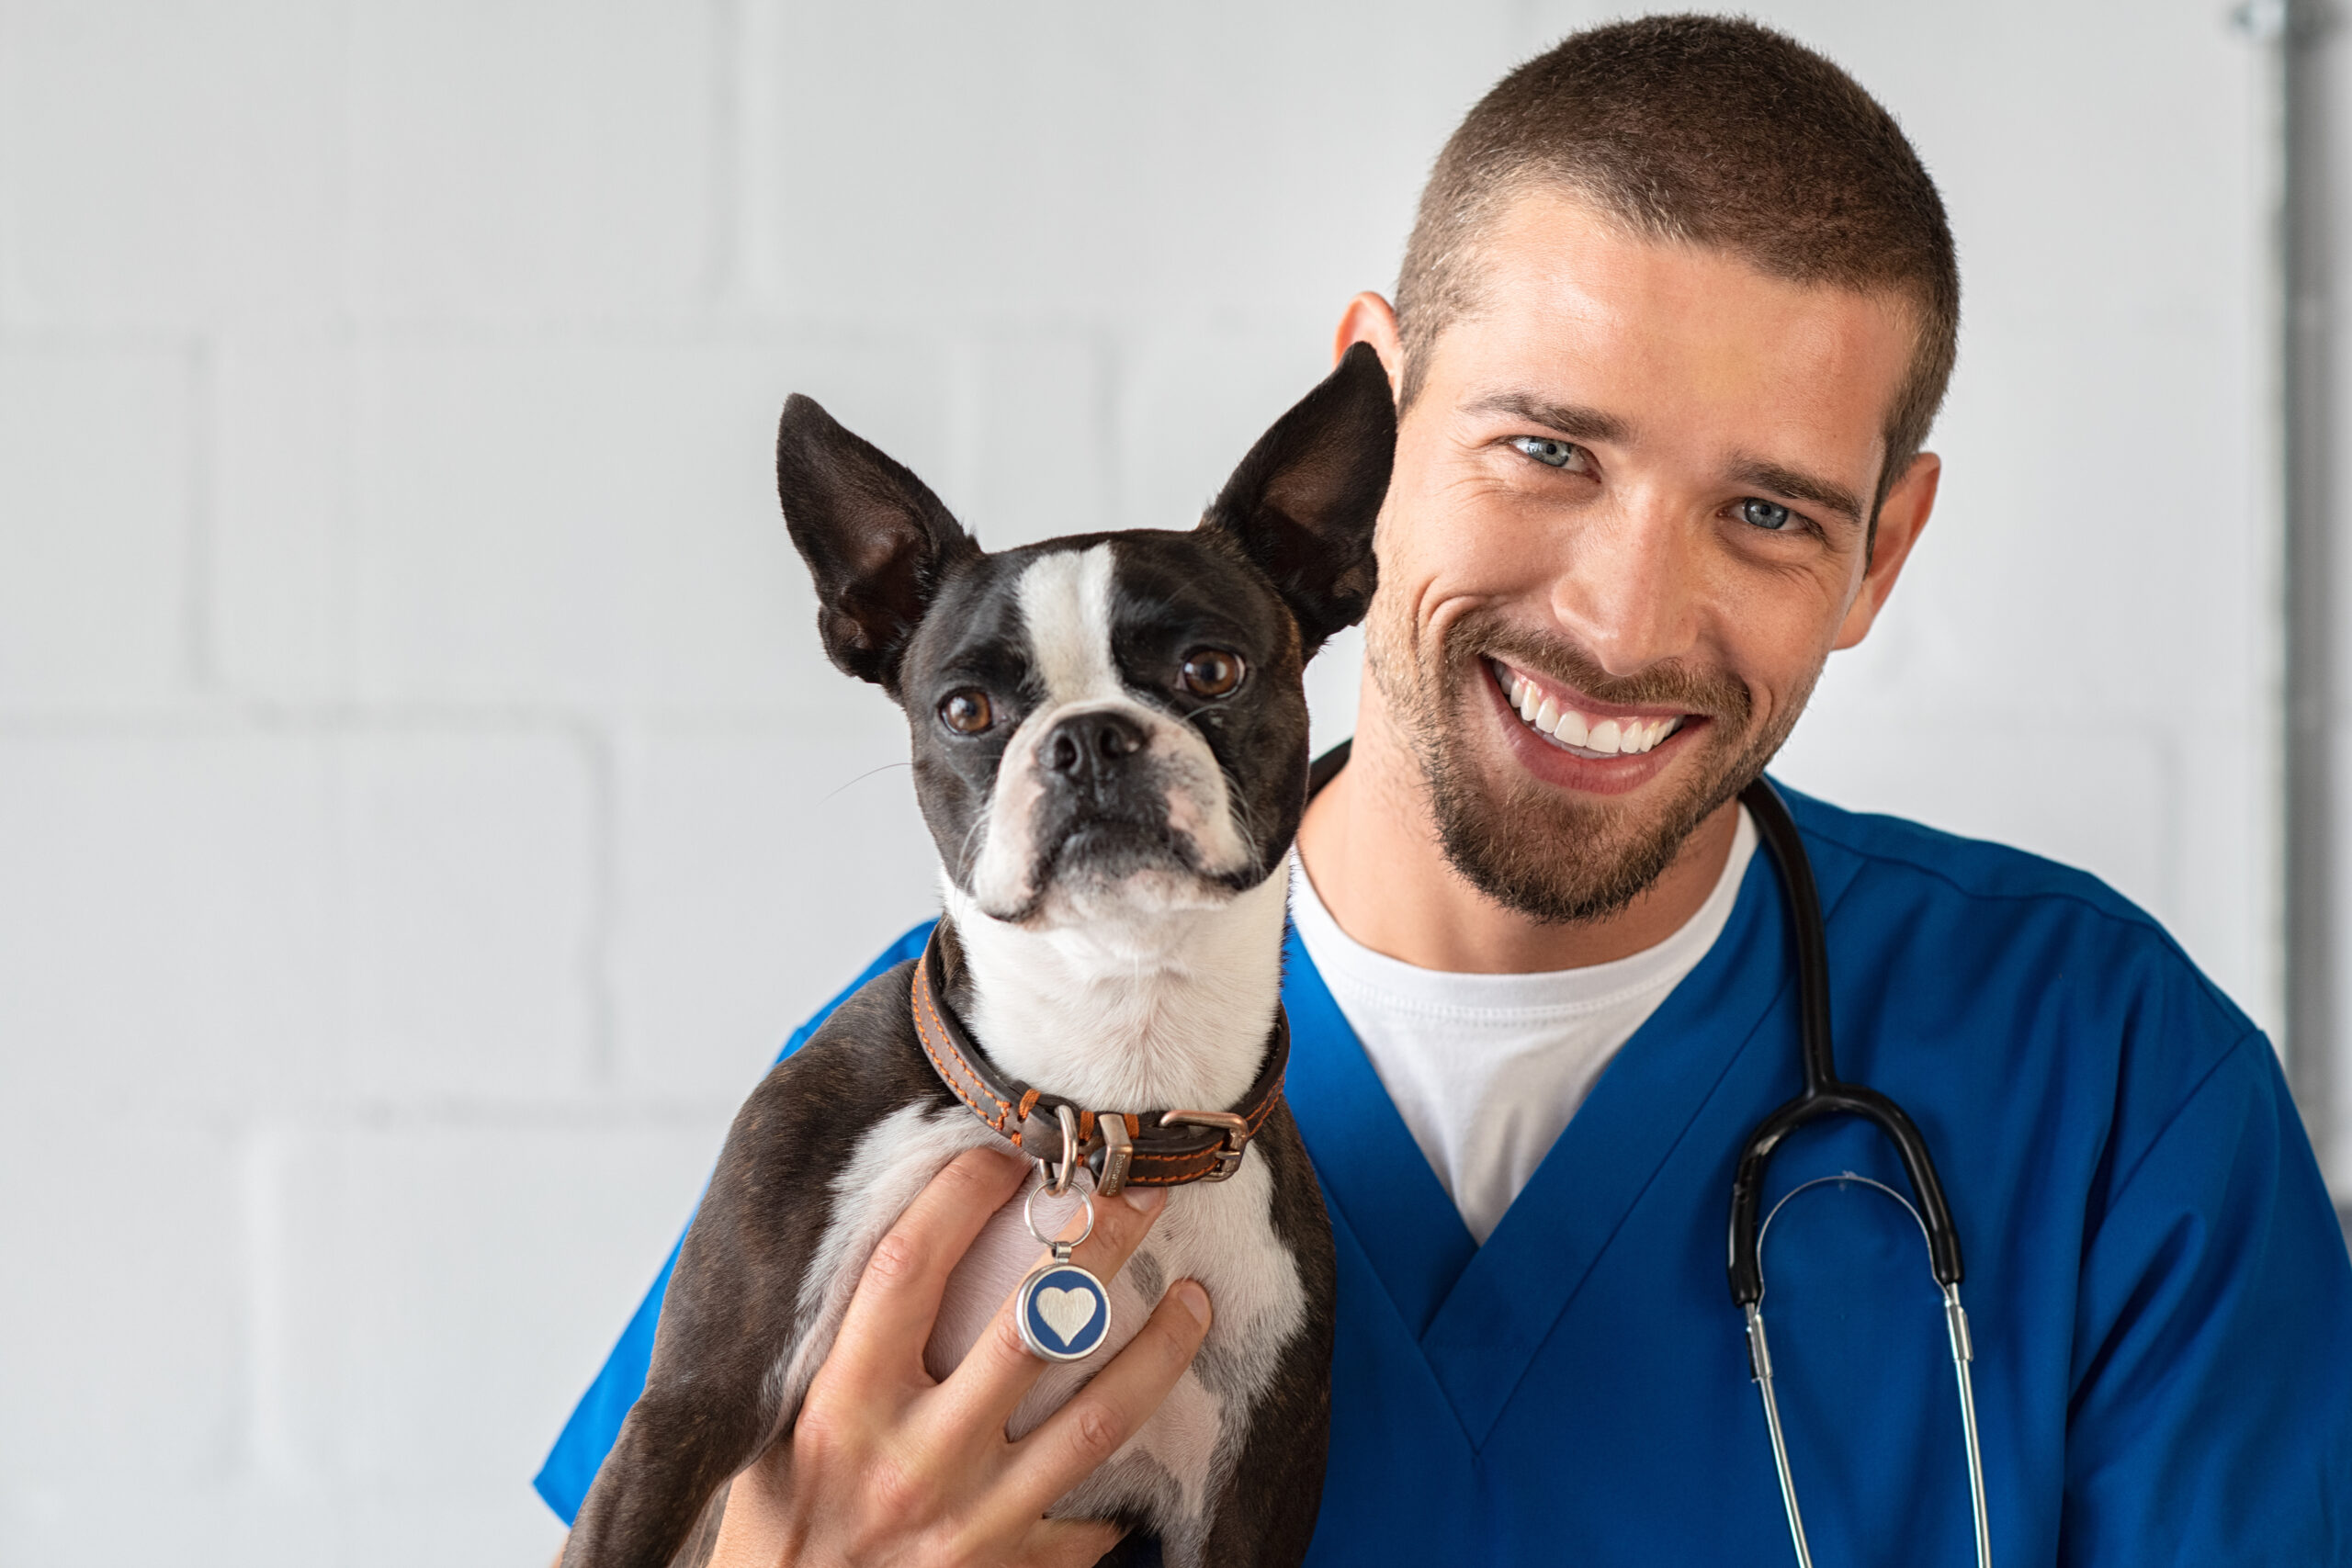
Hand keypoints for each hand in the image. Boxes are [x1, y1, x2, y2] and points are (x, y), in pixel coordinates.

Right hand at [705, 1146, 1211, 1566]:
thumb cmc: (776, 1529)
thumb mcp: (777, 1429)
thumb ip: (838, 1347)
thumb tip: (903, 1243)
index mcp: (842, 1407)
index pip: (908, 1270)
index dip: (962, 1195)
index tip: (1007, 1148)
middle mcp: (912, 1461)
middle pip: (1030, 1326)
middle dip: (1098, 1246)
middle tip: (1144, 1189)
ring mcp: (969, 1523)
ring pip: (1094, 1422)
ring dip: (1158, 1352)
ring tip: (1197, 1299)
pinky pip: (1091, 1525)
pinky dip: (1124, 1486)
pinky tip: (1161, 1437)